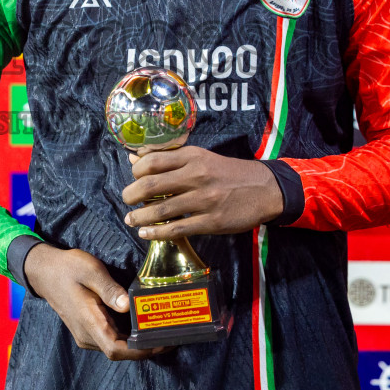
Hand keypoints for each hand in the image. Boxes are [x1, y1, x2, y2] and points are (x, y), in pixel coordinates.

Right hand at [22, 243, 158, 360]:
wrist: (44, 271)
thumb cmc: (67, 268)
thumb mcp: (90, 270)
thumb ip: (109, 289)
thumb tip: (129, 305)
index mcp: (88, 322)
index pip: (116, 349)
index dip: (140, 351)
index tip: (161, 344)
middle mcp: (87, 335)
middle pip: (119, 352)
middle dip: (145, 348)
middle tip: (170, 336)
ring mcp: (86, 334)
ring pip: (115, 347)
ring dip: (138, 344)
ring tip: (161, 331)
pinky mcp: (88, 330)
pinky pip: (110, 339)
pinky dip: (128, 337)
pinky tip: (142, 326)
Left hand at [121, 145, 282, 239]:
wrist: (264, 189)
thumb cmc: (228, 172)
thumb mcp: (201, 157)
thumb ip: (169, 158)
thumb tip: (135, 159)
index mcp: (193, 157)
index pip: (153, 161)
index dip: (136, 172)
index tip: (134, 178)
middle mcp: (197, 176)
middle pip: (151, 185)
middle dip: (131, 195)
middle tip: (126, 200)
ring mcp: (204, 200)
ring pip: (161, 210)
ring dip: (140, 217)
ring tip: (130, 219)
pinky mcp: (212, 222)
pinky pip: (177, 228)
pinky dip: (157, 232)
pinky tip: (145, 233)